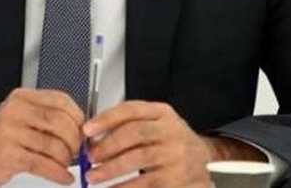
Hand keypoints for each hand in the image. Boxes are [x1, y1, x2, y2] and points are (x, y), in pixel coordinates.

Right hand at [0, 88, 84, 187]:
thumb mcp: (19, 117)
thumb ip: (45, 117)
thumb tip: (81, 128)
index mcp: (22, 98)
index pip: (60, 100)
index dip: (78, 117)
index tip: (84, 130)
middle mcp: (15, 111)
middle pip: (60, 122)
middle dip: (75, 140)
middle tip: (78, 151)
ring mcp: (10, 132)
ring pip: (54, 145)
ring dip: (66, 159)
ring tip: (67, 164)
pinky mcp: (8, 155)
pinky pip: (43, 165)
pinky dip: (59, 174)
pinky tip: (63, 177)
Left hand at [83, 101, 265, 187]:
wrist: (203, 162)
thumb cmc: (171, 142)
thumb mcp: (155, 124)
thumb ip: (127, 124)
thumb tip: (93, 136)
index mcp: (163, 113)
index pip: (131, 110)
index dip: (106, 119)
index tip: (87, 130)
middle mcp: (172, 131)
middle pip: (134, 133)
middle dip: (107, 146)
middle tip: (89, 157)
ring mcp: (176, 155)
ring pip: (138, 159)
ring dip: (111, 169)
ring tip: (94, 176)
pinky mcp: (177, 178)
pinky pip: (146, 183)